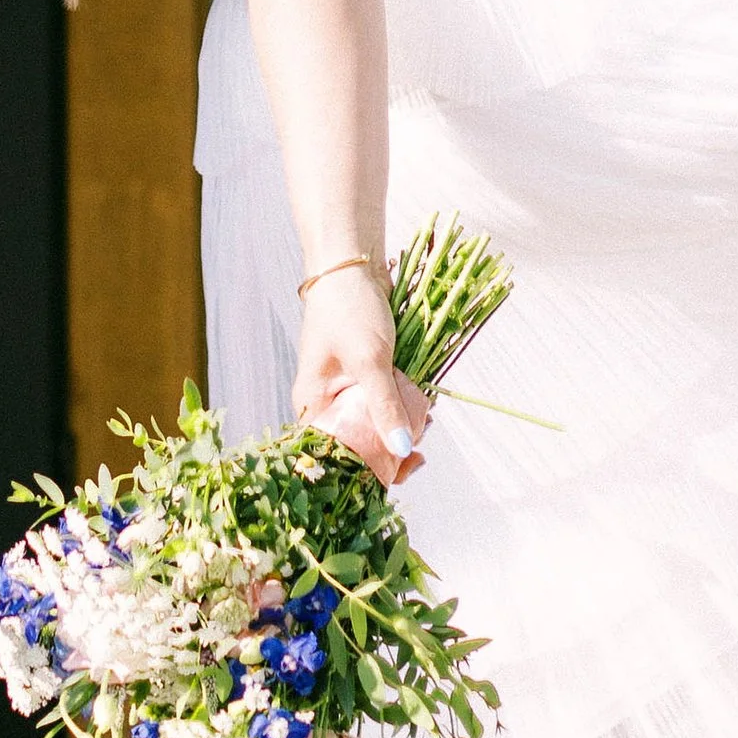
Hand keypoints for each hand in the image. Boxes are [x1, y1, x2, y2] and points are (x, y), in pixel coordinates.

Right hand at [292, 267, 430, 486]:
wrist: (355, 264)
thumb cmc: (349, 309)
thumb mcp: (370, 360)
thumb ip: (385, 406)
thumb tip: (400, 450)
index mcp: (312, 402)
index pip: (331, 454)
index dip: (362, 470)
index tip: (397, 473)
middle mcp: (326, 400)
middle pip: (356, 442)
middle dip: (387, 449)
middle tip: (418, 452)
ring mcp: (346, 387)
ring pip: (374, 423)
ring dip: (400, 427)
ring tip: (425, 426)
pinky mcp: (366, 375)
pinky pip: (384, 401)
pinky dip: (403, 406)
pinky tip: (423, 408)